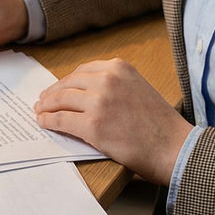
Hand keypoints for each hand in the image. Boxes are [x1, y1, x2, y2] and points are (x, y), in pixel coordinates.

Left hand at [33, 58, 191, 183]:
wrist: (174, 147)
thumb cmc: (159, 124)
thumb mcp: (137, 88)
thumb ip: (113, 85)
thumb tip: (84, 93)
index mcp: (118, 68)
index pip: (82, 72)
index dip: (65, 82)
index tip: (57, 89)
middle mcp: (107, 80)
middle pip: (68, 84)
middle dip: (52, 93)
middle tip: (43, 101)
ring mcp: (98, 102)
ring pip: (61, 100)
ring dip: (46, 107)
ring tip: (40, 112)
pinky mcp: (92, 125)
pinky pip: (61, 120)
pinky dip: (49, 121)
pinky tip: (44, 123)